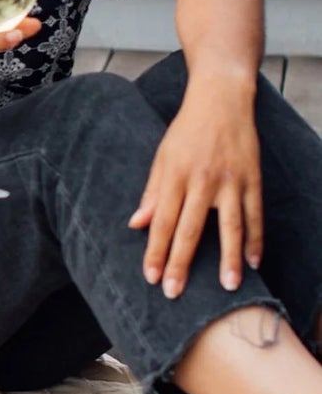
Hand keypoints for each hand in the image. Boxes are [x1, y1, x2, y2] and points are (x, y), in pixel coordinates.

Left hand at [128, 86, 262, 298]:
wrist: (220, 101)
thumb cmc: (186, 132)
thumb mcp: (162, 158)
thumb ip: (152, 192)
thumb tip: (136, 224)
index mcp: (174, 176)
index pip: (162, 221)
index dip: (156, 251)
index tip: (151, 277)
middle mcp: (202, 181)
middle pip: (190, 229)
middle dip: (181, 263)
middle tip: (175, 292)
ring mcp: (230, 181)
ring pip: (230, 226)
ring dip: (228, 258)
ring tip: (227, 286)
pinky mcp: (252, 179)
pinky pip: (255, 215)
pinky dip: (256, 239)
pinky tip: (253, 261)